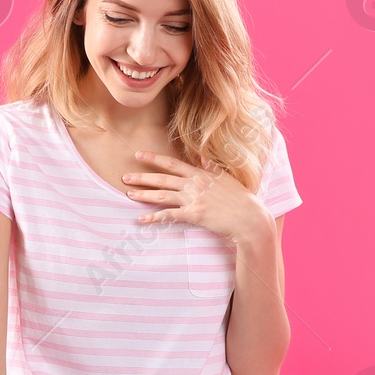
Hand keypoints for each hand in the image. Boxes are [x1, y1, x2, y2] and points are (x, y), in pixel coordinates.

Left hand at [122, 150, 272, 245]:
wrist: (249, 217)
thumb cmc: (240, 199)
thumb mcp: (227, 179)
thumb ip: (213, 169)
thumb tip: (205, 160)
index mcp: (200, 174)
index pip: (172, 164)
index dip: (154, 159)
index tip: (139, 155)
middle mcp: (194, 184)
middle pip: (163, 179)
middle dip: (142, 177)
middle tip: (124, 177)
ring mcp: (194, 199)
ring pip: (163, 195)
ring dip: (144, 195)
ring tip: (128, 194)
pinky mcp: (194, 215)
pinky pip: (170, 215)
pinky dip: (155, 217)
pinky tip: (141, 219)